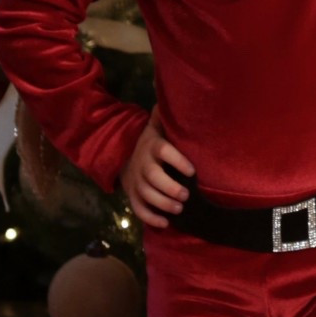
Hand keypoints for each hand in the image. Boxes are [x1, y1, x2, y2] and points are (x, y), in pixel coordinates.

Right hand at [122, 113, 196, 229]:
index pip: (163, 151)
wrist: (123, 156)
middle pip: (153, 177)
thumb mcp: (157, 127)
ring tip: (180, 208)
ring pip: (146, 194)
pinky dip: (150, 218)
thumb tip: (168, 93)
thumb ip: (165, 116)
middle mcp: (143, 165)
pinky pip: (138, 209)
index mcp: (153, 146)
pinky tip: (165, 223)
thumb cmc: (152, 142)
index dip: (177, 160)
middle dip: (169, 187)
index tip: (192, 170)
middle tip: (186, 195)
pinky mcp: (133, 196)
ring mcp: (136, 182)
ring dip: (163, 203)